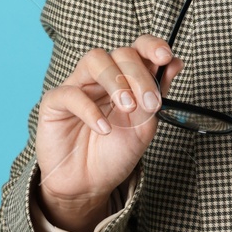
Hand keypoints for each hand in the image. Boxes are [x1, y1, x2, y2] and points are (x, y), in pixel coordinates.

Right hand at [34, 34, 182, 228]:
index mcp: (126, 78)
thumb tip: (175, 63)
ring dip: (115, 80)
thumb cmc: (115, 153)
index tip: (166, 57)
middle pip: (121, 53)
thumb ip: (157, 95)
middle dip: (139, 75)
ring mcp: (78, 86)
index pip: (138, 48)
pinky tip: (104, 129)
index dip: (152, 46)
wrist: (88, 184)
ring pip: (95, 60)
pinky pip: (70, 93)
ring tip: (127, 108)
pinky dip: (90, 110)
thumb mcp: (144, 126)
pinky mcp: (55, 102)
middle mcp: (103, 77)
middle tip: (148, 104)